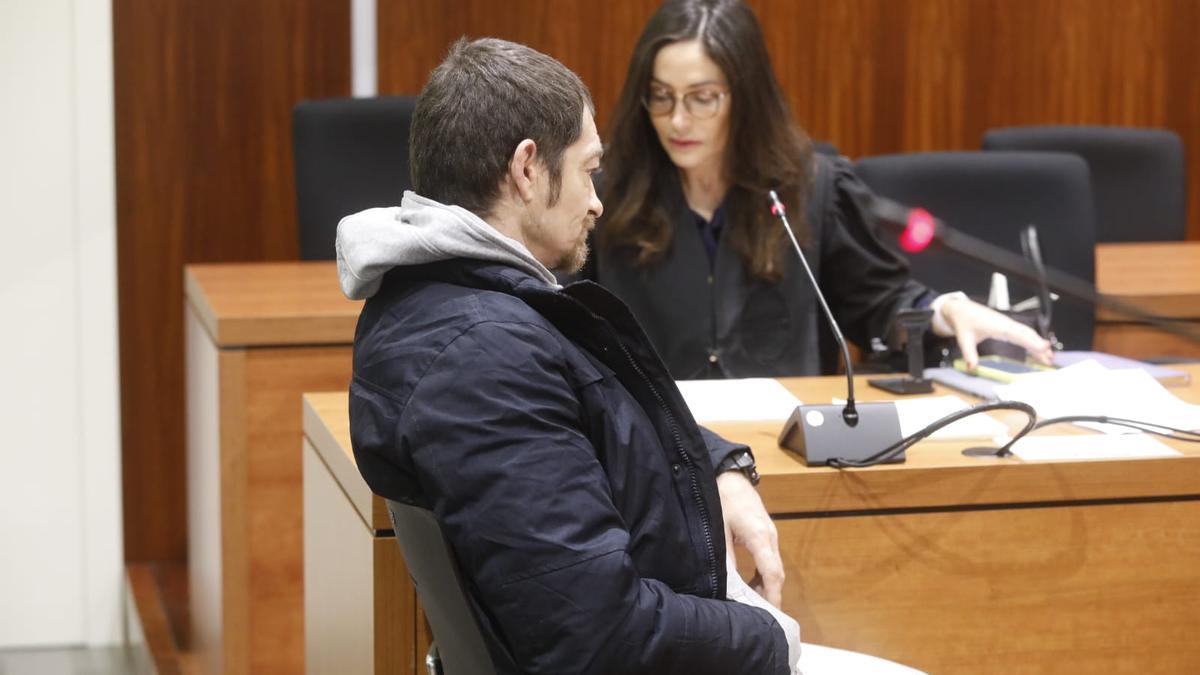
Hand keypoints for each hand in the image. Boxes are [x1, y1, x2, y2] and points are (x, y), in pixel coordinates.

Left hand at [716, 471, 783, 606]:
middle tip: (760, 616)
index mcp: (759, 536)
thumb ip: (725, 556)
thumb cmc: (722, 498)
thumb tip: (727, 583)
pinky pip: (769, 558)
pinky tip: (752, 583)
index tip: (770, 613)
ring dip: (767, 585)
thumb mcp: (719, 529)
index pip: (772, 572)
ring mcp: (770, 533)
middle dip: (771, 595)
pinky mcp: (766, 532)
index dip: (772, 595)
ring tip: (753, 602)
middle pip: (776, 572)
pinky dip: (764, 574)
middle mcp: (770, 536)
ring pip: (774, 566)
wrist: (729, 474)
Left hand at [936, 296, 1053, 368]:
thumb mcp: (964, 338)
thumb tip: (972, 367)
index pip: (1018, 334)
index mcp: (997, 325)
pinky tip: (1038, 350)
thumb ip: (969, 353)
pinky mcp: (1007, 326)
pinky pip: (1022, 334)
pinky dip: (1031, 341)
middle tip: (1050, 358)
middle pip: (1027, 334)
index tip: (1044, 347)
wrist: (961, 309)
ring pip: (1027, 334)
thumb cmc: (964, 320)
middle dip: (1039, 346)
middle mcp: (1006, 324)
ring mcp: (1007, 324)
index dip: (1032, 341)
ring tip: (1048, 357)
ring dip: (1038, 344)